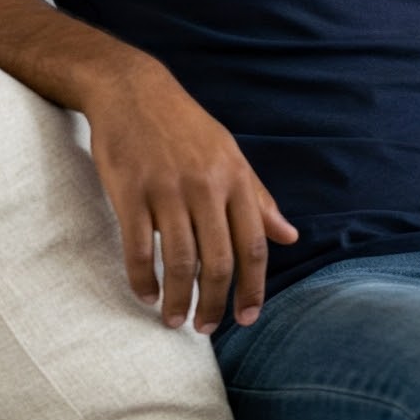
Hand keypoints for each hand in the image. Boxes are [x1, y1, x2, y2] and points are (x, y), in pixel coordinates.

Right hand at [81, 58, 298, 334]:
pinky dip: (142, 278)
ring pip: (179, 259)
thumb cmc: (186, 128)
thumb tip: (290, 236)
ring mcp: (167, 190)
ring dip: (177, 298)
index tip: (247, 318)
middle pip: (219, 260)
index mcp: (236, 181)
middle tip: (206, 328)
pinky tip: (145, 295)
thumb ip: (259, 200)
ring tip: (173, 320)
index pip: (254, 245)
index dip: (253, 287)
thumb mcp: (231, 156)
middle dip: (215, 302)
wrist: (133, 91)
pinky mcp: (130, 191)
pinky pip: (138, 247)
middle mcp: (206, 188)